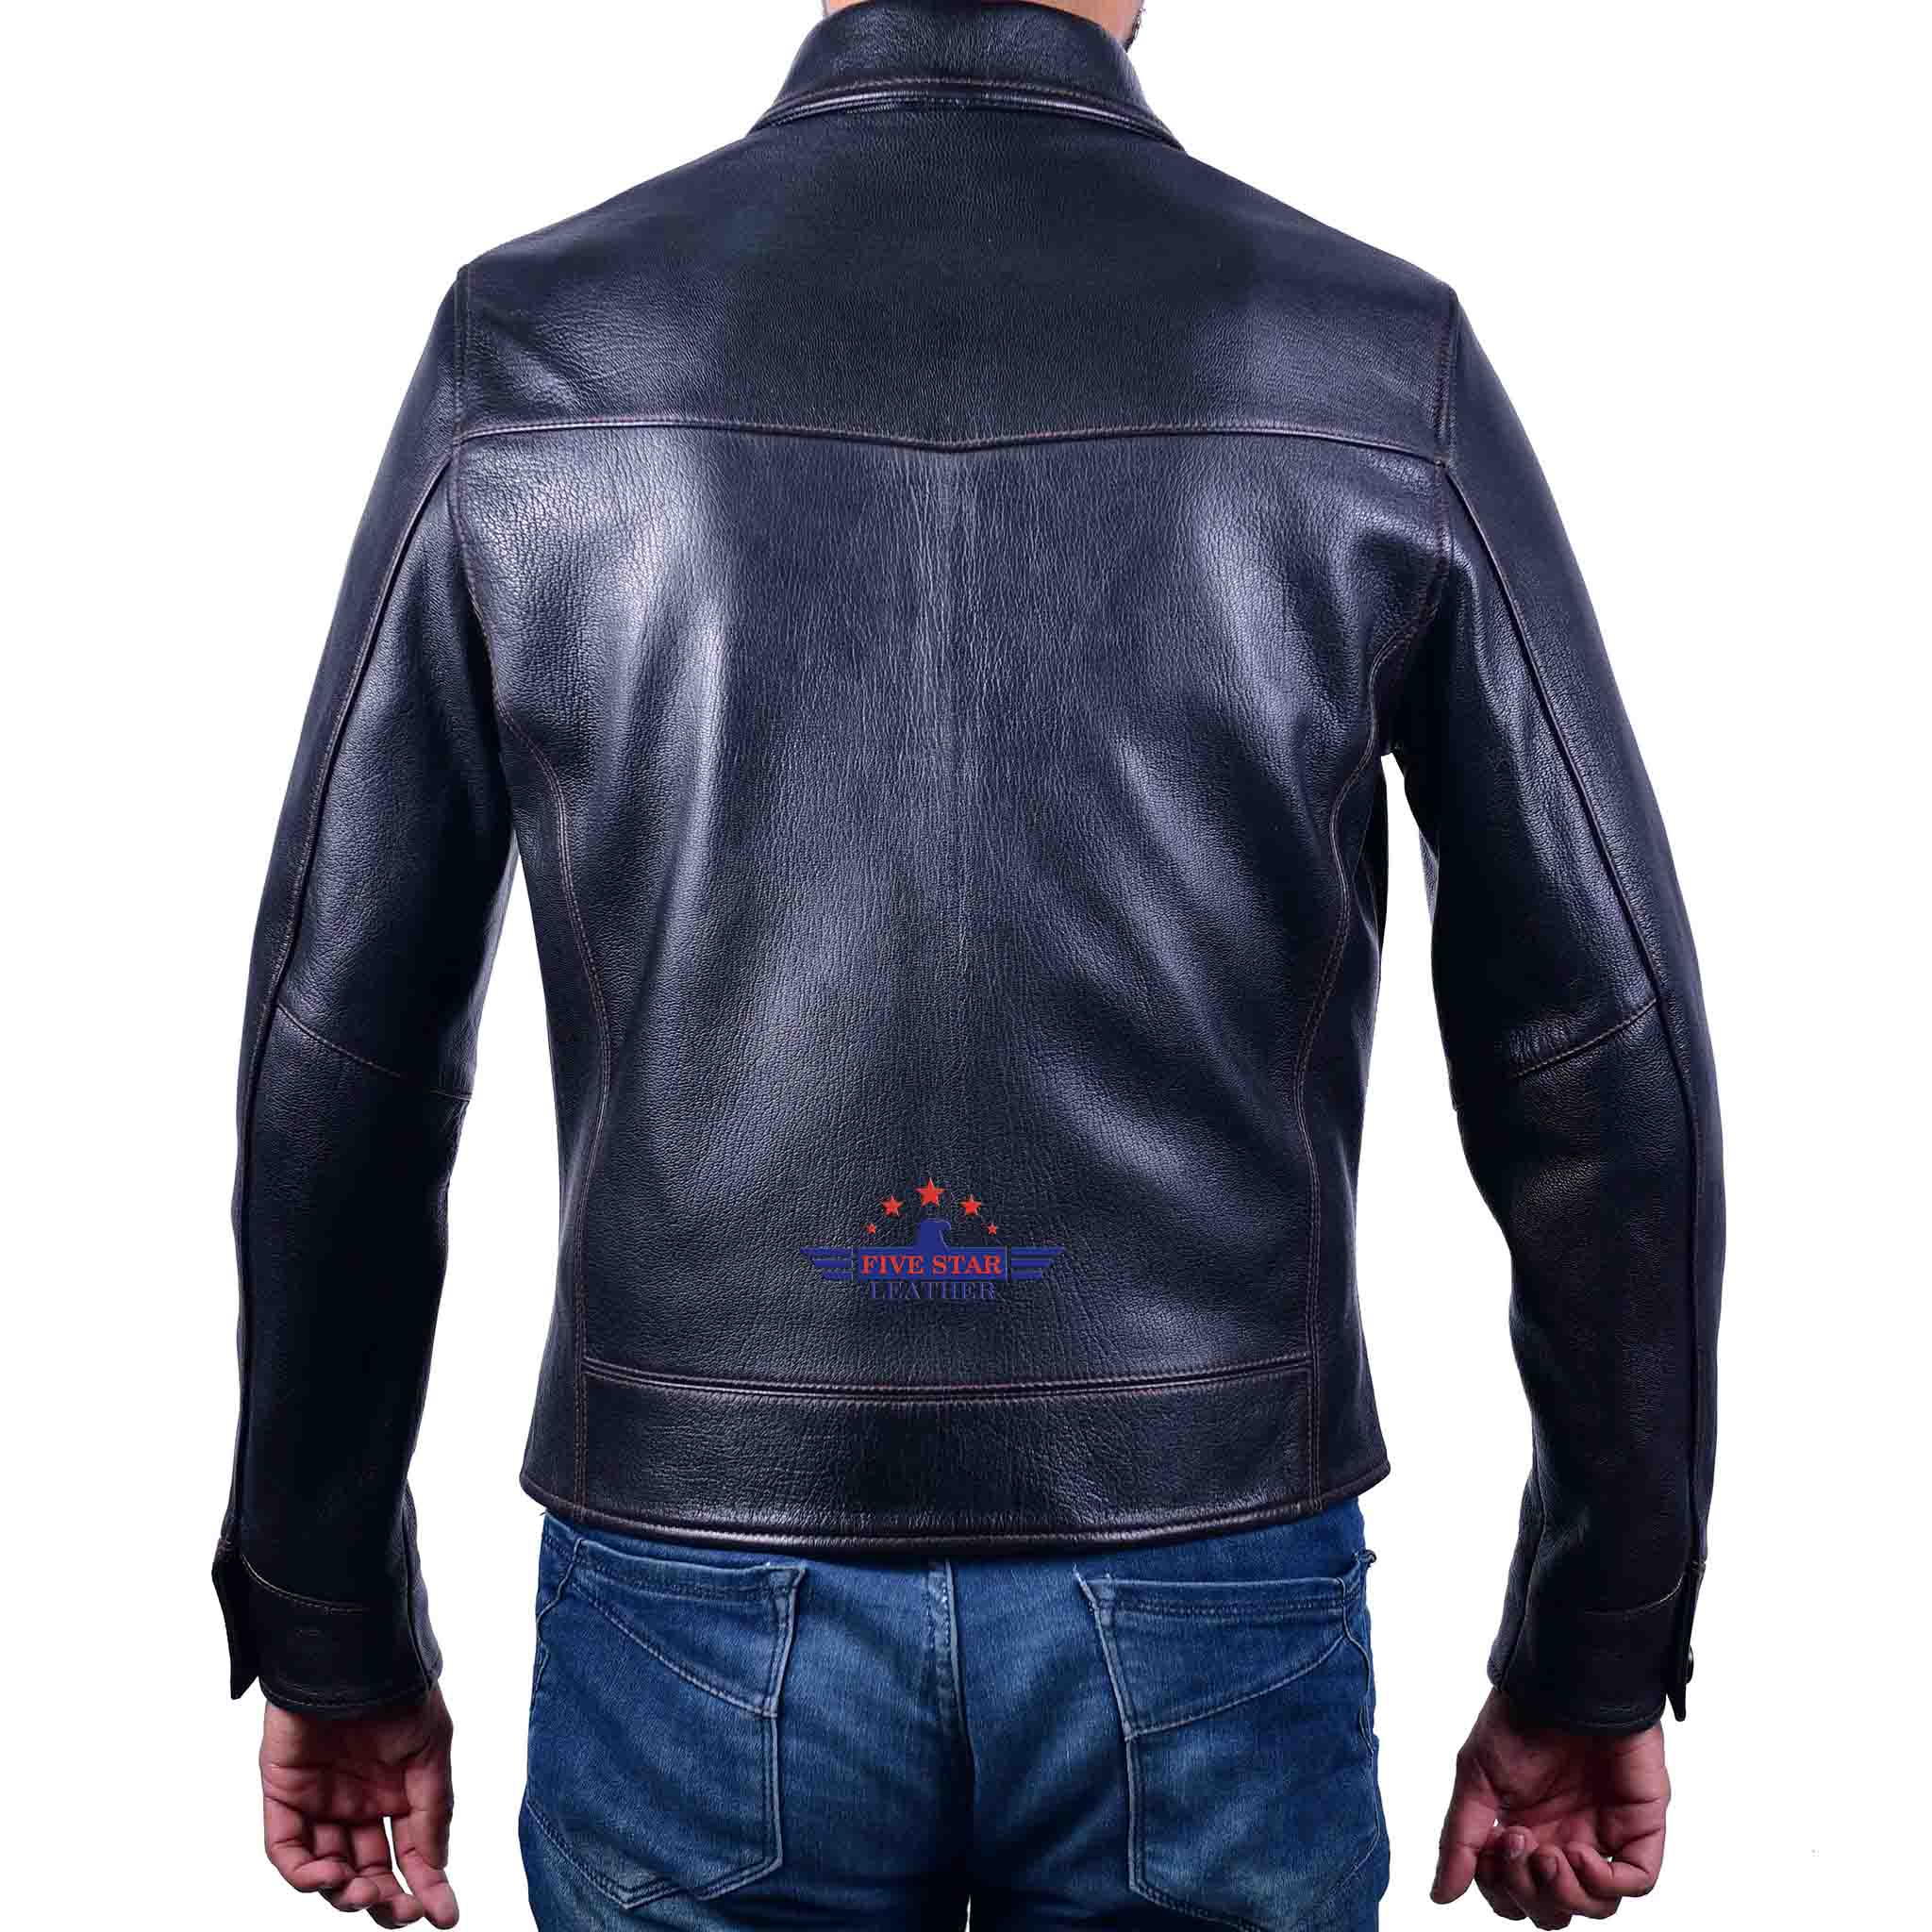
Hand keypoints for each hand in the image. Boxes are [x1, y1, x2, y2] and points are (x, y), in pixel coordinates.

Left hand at [260, 1683, 459, 1925]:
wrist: (353, 1656)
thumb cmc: (400, 1694)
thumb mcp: (431, 1752)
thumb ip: (431, 1812)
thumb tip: (435, 1871)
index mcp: (397, 1793)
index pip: (409, 1856)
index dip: (426, 1887)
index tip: (444, 1916)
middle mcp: (358, 1804)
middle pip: (368, 1872)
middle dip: (384, 1899)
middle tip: (399, 1910)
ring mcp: (319, 1802)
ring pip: (327, 1872)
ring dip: (345, 1892)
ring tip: (361, 1890)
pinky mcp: (282, 1796)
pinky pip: (287, 1850)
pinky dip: (304, 1874)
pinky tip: (329, 1876)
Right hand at [1431, 1688, 1667, 1925]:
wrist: (1561, 1683)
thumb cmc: (1518, 1720)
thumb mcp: (1476, 1777)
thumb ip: (1460, 1839)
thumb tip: (1439, 1896)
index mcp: (1527, 1831)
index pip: (1515, 1896)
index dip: (1502, 1890)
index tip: (1494, 1843)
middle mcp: (1565, 1839)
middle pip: (1553, 1910)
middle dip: (1531, 1894)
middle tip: (1522, 1846)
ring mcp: (1605, 1835)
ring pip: (1596, 1907)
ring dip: (1566, 1895)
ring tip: (1550, 1855)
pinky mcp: (1640, 1827)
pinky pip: (1636, 1881)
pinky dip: (1604, 1883)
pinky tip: (1580, 1852)